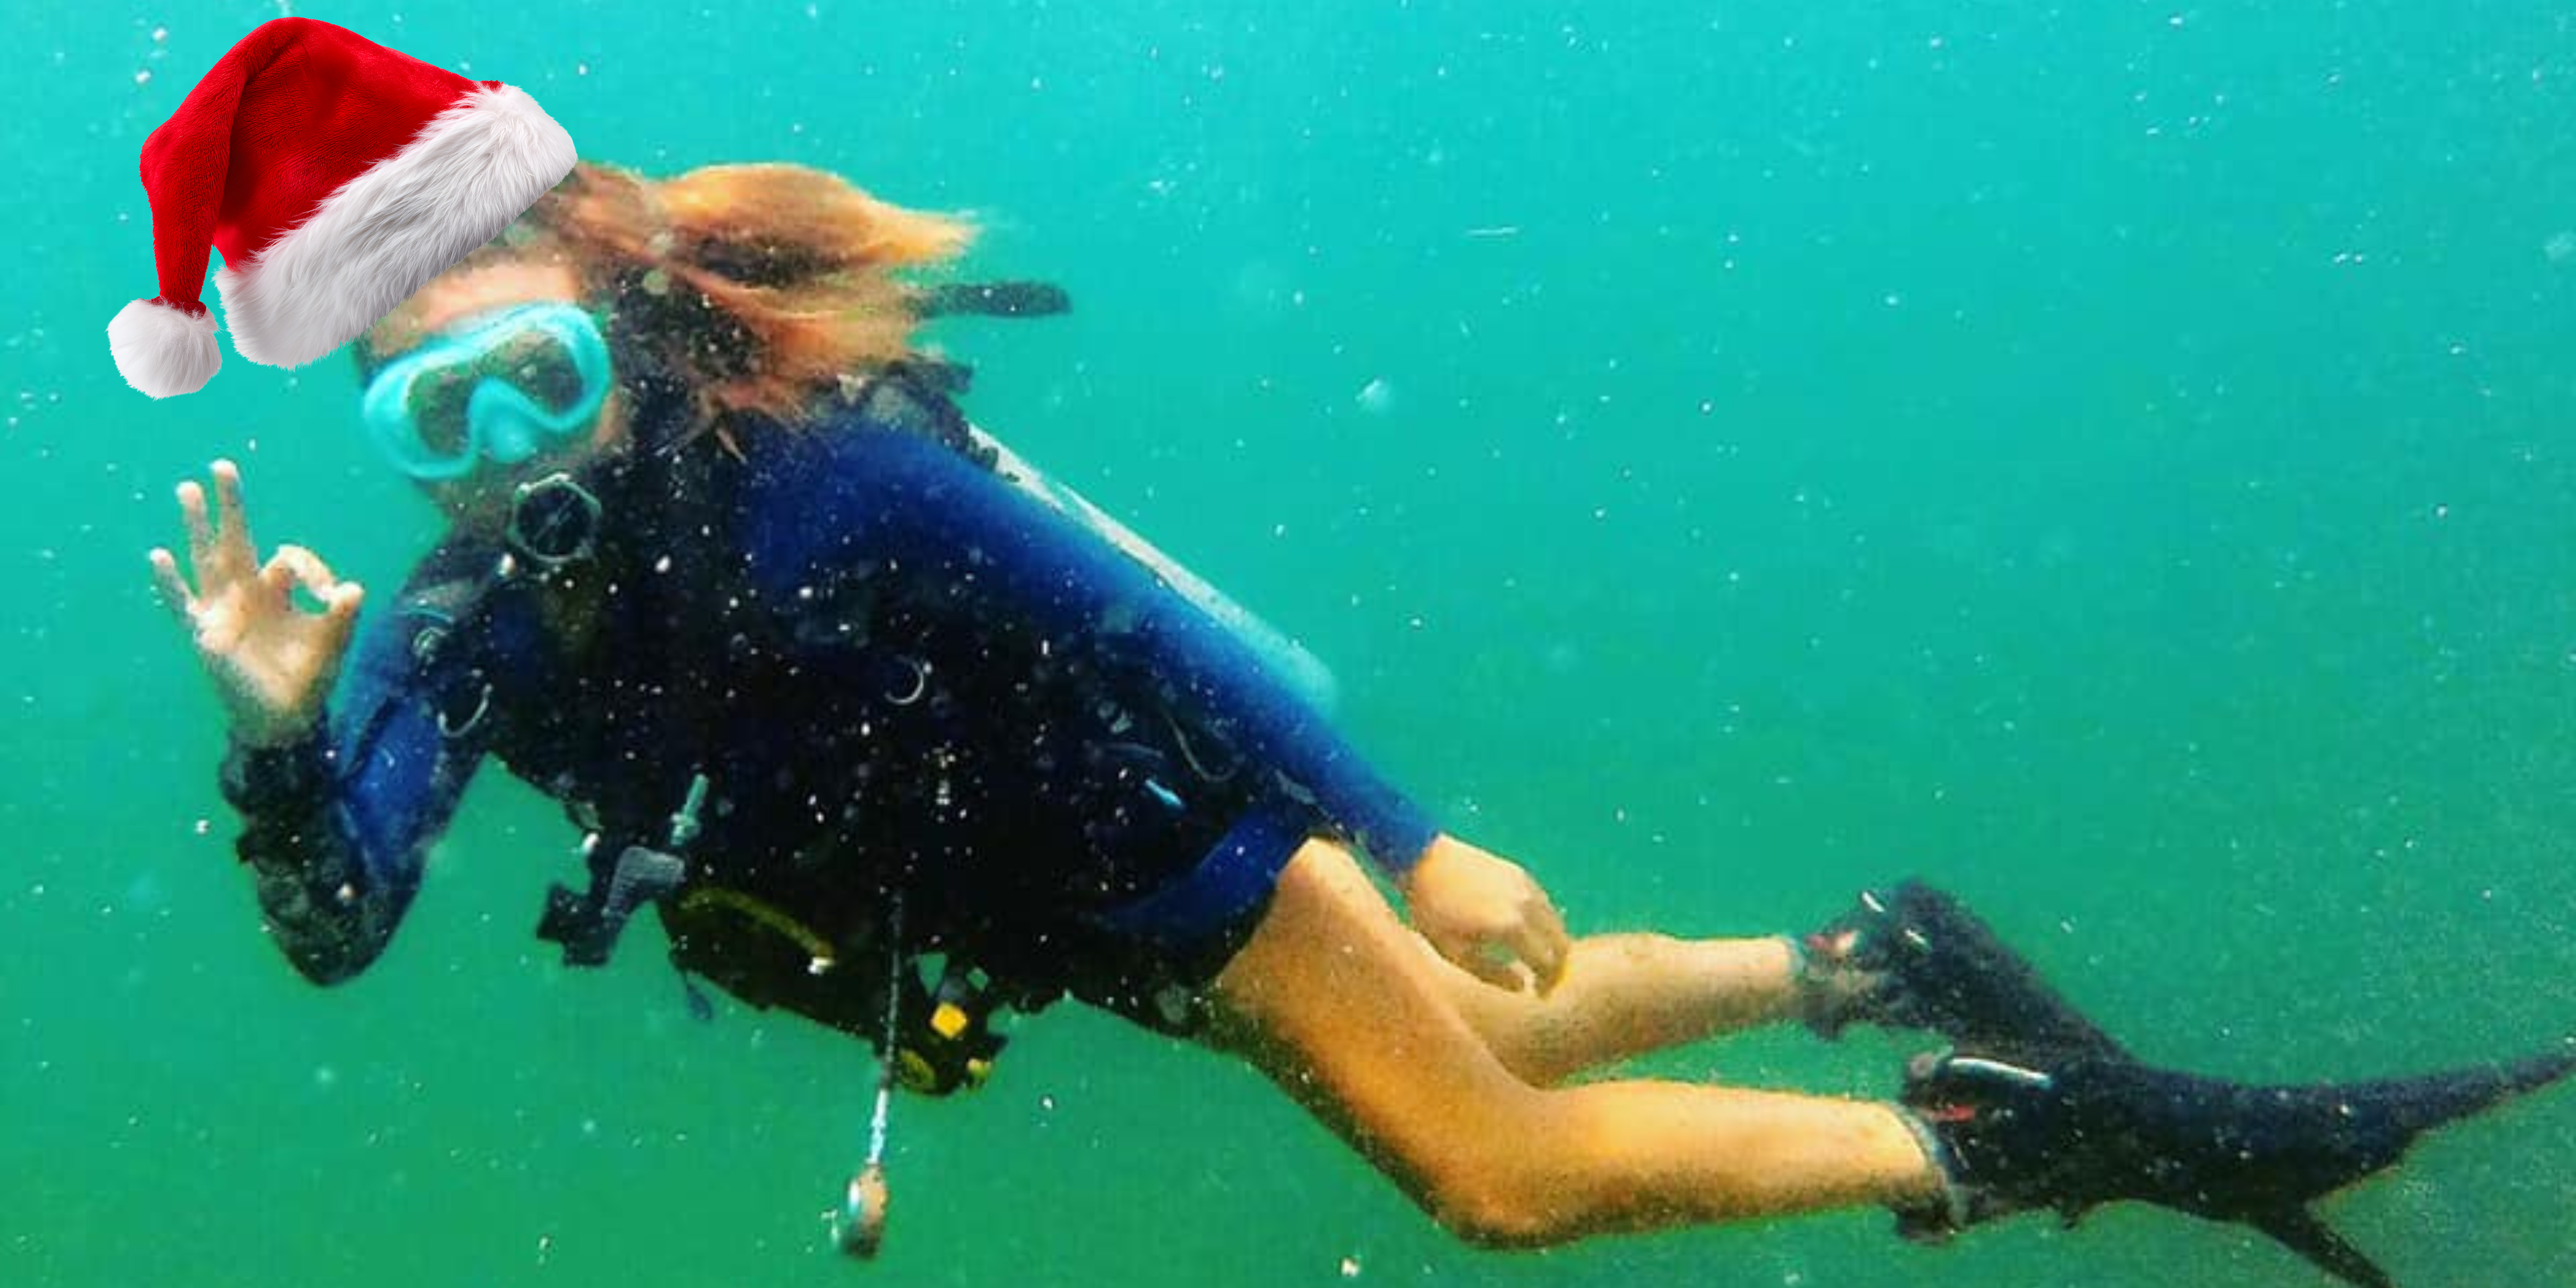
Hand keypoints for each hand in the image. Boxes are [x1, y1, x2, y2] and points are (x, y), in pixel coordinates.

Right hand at [149, 459, 364, 746]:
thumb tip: (353, 588)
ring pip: (206, 558)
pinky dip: (169, 582)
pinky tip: (157, 555)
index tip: (331, 593)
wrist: (283, 718)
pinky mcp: (205, 633)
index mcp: (280, 592)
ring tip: (188, 489)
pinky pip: (182, 602)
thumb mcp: (332, 644)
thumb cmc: (306, 678)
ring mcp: (223, 610)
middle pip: (237, 539)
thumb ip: (342, 617)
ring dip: (197, 526)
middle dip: (231, 506)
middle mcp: (248, 593)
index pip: (288, 558)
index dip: (310, 567)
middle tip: (223, 466)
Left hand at [1398, 834, 1570, 993]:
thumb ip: (1491, 973)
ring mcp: (1526, 886)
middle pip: (1561, 943)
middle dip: (1556, 966)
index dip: (1547, 984)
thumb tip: (1524, 986)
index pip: (1547, 964)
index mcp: (1511, 928)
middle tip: (1543, 981)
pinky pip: (1544, 904)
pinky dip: (1545, 922)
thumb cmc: (1432, 911)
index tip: (1539, 994)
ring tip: (1536, 958)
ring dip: (1552, 943)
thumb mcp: (1454, 953)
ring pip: (1556, 922)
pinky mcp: (1520, 873)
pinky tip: (1527, 931)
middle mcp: (1526, 905)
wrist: (1422, 859)